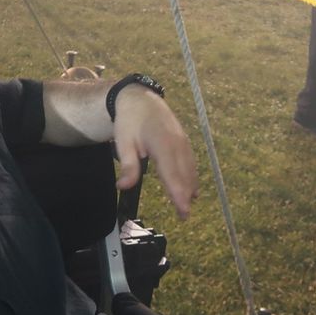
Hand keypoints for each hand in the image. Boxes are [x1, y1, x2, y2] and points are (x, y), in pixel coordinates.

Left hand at [112, 87, 197, 219]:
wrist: (140, 98)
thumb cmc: (130, 121)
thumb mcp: (123, 142)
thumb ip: (128, 165)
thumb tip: (123, 187)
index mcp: (162, 143)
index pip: (171, 173)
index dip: (178, 193)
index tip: (183, 209)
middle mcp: (176, 144)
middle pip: (183, 174)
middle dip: (184, 196)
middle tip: (184, 216)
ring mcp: (183, 142)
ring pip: (189, 169)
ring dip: (190, 188)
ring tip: (188, 206)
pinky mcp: (184, 141)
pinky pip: (190, 162)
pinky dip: (192, 176)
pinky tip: (192, 188)